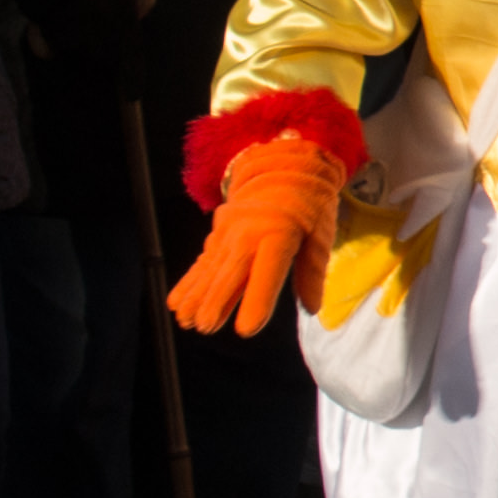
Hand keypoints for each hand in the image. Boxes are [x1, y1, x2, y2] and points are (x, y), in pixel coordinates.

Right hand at [170, 126, 350, 335]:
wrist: (282, 168)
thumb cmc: (309, 206)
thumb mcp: (321, 235)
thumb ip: (313, 272)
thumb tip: (312, 308)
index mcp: (279, 234)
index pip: (267, 271)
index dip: (257, 300)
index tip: (246, 328)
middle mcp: (248, 234)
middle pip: (231, 273)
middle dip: (216, 302)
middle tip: (205, 327)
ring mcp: (228, 233)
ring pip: (211, 270)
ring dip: (196, 296)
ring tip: (185, 321)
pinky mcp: (218, 235)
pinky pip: (202, 262)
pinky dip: (189, 283)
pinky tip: (176, 302)